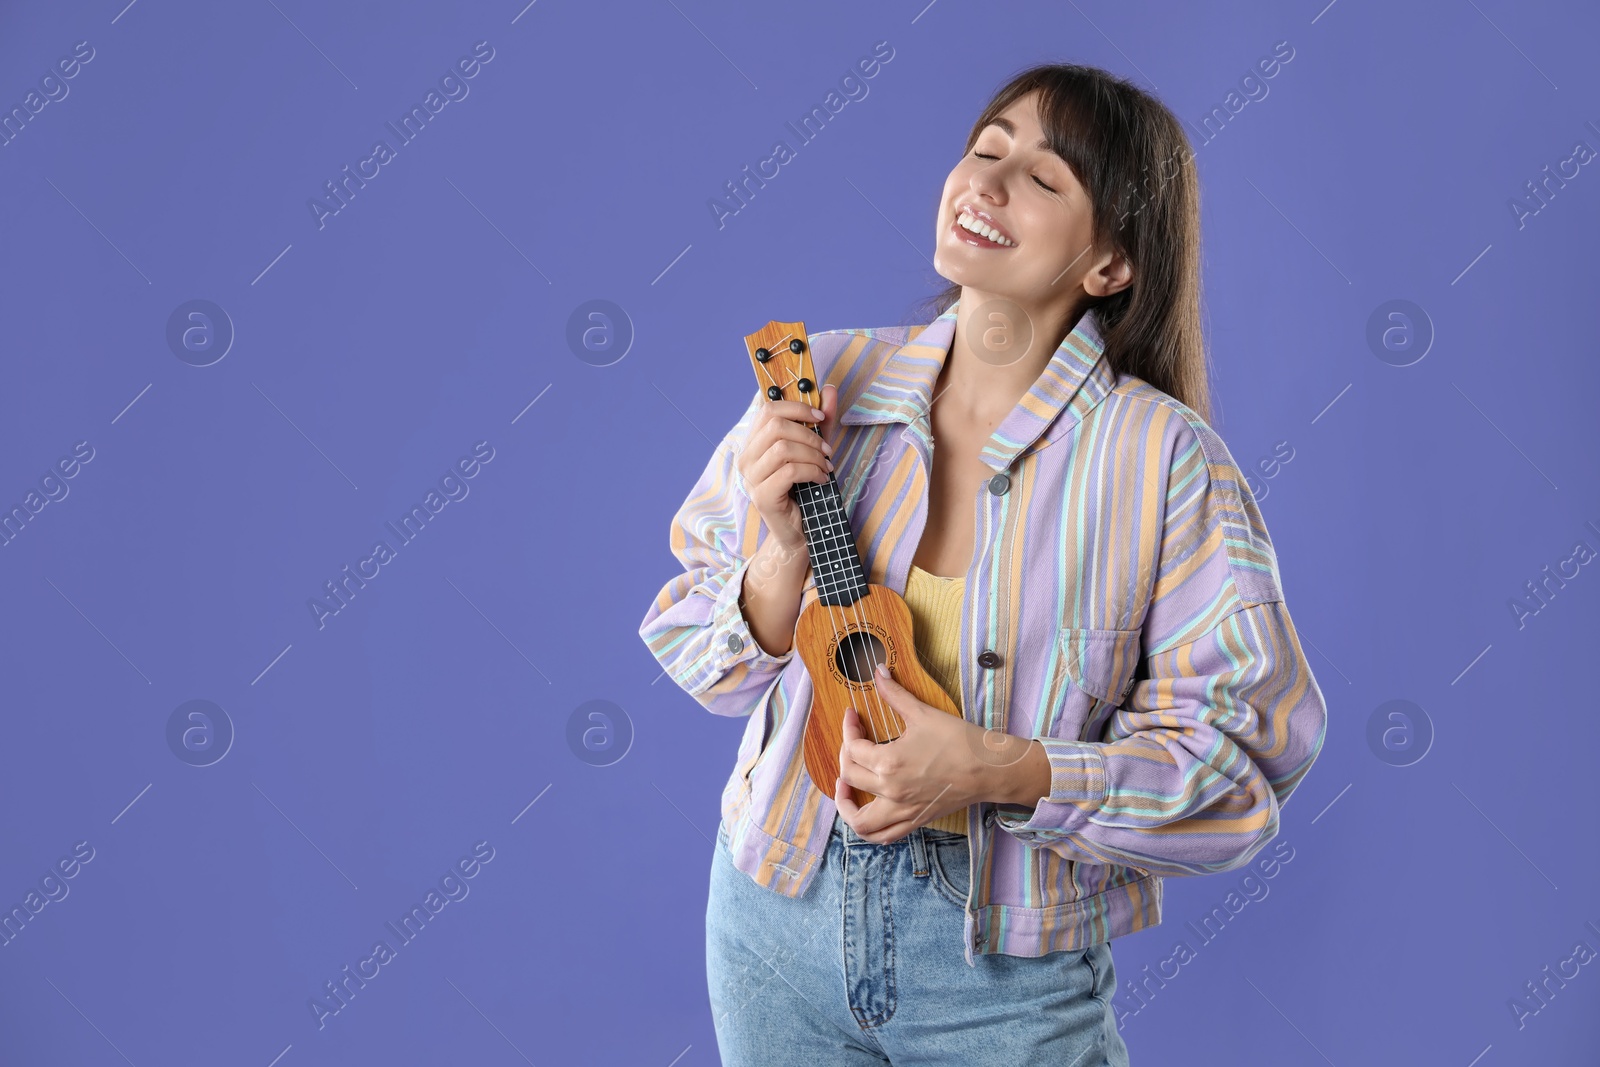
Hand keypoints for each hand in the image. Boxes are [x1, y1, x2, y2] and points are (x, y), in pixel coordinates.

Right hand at [734, 382, 837, 551]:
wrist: (802, 531)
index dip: (797, 408)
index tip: (820, 417)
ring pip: (783, 448)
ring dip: (813, 455)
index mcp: (754, 443)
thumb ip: (822, 421)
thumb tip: (831, 388)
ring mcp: (751, 479)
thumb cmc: (806, 489)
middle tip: (827, 449)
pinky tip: (821, 479)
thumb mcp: (816, 448)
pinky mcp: (762, 497)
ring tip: (826, 467)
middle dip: (809, 434)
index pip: (767, 410)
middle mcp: (746, 458)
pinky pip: (789, 472)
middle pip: (775, 426)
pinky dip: (812, 472)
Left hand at [834, 662, 999, 842]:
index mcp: (889, 764)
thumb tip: (878, 671)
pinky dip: (870, 829)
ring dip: (846, 806)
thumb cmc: (959, 741)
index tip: (853, 715)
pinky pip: (884, 835)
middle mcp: (891, 791)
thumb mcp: (922, 713)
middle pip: (849, 777)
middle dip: (843, 756)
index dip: (848, 728)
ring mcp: (903, 810)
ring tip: (845, 788)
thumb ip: (894, 694)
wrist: (989, 769)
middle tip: (852, 742)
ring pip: (861, 822)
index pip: (852, 748)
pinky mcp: (915, 820)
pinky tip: (868, 810)